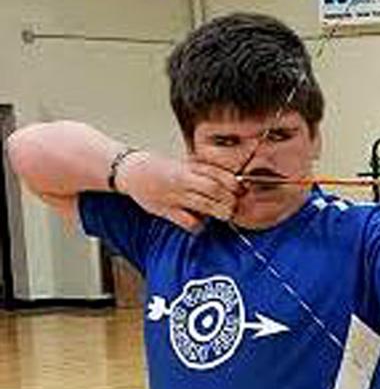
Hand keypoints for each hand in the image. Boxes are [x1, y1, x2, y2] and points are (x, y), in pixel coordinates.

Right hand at [118, 152, 242, 231]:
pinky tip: (201, 223)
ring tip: (225, 214)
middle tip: (235, 205)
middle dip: (229, 200)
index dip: (232, 184)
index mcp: (187, 167)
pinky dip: (198, 225)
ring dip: (219, 212)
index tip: (241, 190)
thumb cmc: (159, 167)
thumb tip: (232, 181)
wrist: (130, 171)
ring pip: (204, 206)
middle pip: (213, 190)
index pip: (216, 175)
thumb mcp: (183, 163)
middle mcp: (181, 180)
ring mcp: (173, 196)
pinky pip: (187, 221)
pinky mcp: (165, 210)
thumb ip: (204, 172)